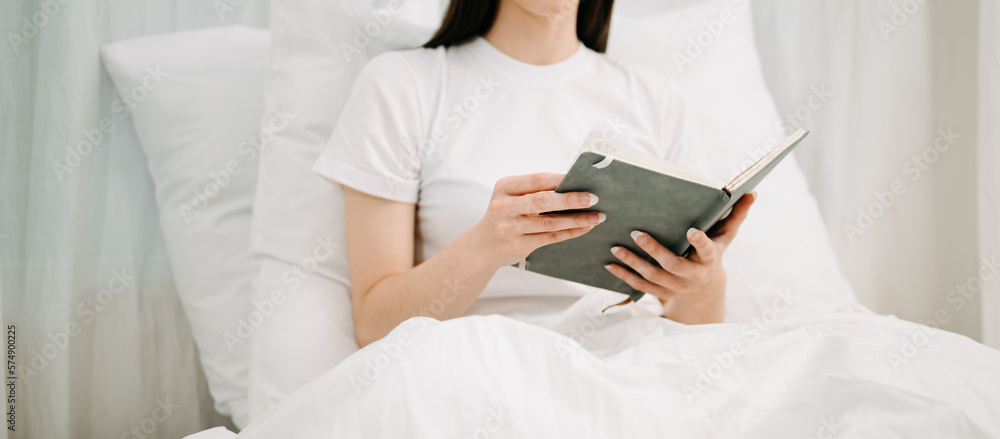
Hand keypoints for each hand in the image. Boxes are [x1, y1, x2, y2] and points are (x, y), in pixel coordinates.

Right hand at [464, 173, 605, 269]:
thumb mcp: (511, 197)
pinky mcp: (519, 245)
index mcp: (504, 187)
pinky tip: (584, 228)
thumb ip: (534, 190)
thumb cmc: (504, 215)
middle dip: (571, 200)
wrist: (483, 246)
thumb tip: (573, 184)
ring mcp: (510, 228)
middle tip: (593, 198)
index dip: (561, 179)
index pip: (537, 179)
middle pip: (543, 201)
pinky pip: (550, 238)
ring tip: (596, 216)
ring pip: (550, 223)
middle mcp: (504, 207)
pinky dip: (570, 232)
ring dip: (576, 219)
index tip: (582, 179)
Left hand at [603, 192, 756, 323]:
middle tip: (636, 233)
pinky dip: (625, 277)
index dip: (700, 242)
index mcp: (709, 260)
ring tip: (616, 248)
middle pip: (672, 265)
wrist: (706, 291)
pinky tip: (610, 265)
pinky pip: (641, 287)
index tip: (691, 231)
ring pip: (653, 277)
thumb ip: (736, 216)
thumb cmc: (713, 255)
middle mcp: (693, 276)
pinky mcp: (662, 293)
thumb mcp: (725, 238)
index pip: (707, 251)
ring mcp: (677, 287)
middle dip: (654, 250)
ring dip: (633, 263)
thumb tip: (752, 193)